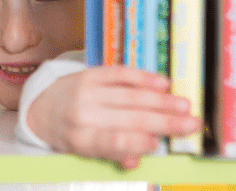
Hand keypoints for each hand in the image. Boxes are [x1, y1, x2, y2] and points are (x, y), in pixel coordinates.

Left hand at [26, 66, 200, 168]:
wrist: (43, 107)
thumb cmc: (73, 134)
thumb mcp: (86, 153)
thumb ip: (113, 155)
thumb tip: (135, 161)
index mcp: (80, 140)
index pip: (110, 141)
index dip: (136, 143)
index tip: (158, 144)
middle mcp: (82, 114)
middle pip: (128, 118)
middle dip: (164, 122)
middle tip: (191, 124)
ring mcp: (86, 91)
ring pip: (130, 95)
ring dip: (161, 100)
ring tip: (184, 105)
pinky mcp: (90, 73)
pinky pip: (121, 74)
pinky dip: (143, 78)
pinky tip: (163, 83)